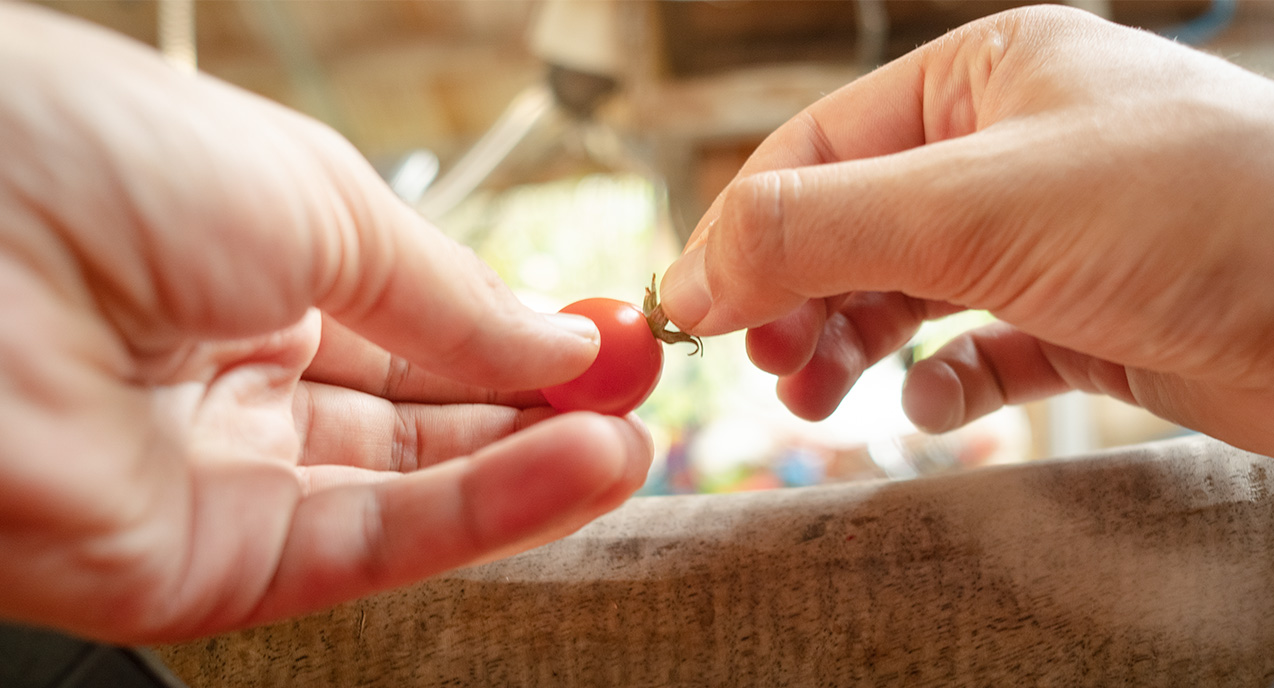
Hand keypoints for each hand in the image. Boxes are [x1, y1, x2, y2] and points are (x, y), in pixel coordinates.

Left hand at [0, 4, 649, 643]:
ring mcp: (214, 474)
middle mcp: (231, 373)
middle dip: (534, 407)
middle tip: (640, 398)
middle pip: (416, 415)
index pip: (410, 323)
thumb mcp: (318, 200)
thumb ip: (446, 293)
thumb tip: (554, 337)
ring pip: (401, 491)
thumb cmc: (98, 161)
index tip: (609, 339)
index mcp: (245, 264)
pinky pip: (364, 547)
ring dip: (529, 468)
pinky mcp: (198, 565)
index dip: (514, 333)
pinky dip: (482, 517)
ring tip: (631, 442)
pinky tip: (577, 471)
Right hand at [659, 5, 1273, 455]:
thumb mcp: (974, 204)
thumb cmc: (1193, 215)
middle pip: (852, 224)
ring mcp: (1047, 236)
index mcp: (980, 77)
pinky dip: (943, 381)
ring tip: (821, 399)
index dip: (745, 231)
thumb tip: (690, 273)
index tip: (695, 315)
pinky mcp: (1085, 317)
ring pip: (905, 291)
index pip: (818, 150)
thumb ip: (815, 228)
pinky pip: (979, 349)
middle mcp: (1008, 149)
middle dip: (799, 298)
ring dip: (853, 345)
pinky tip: (937, 404)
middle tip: (770, 367)